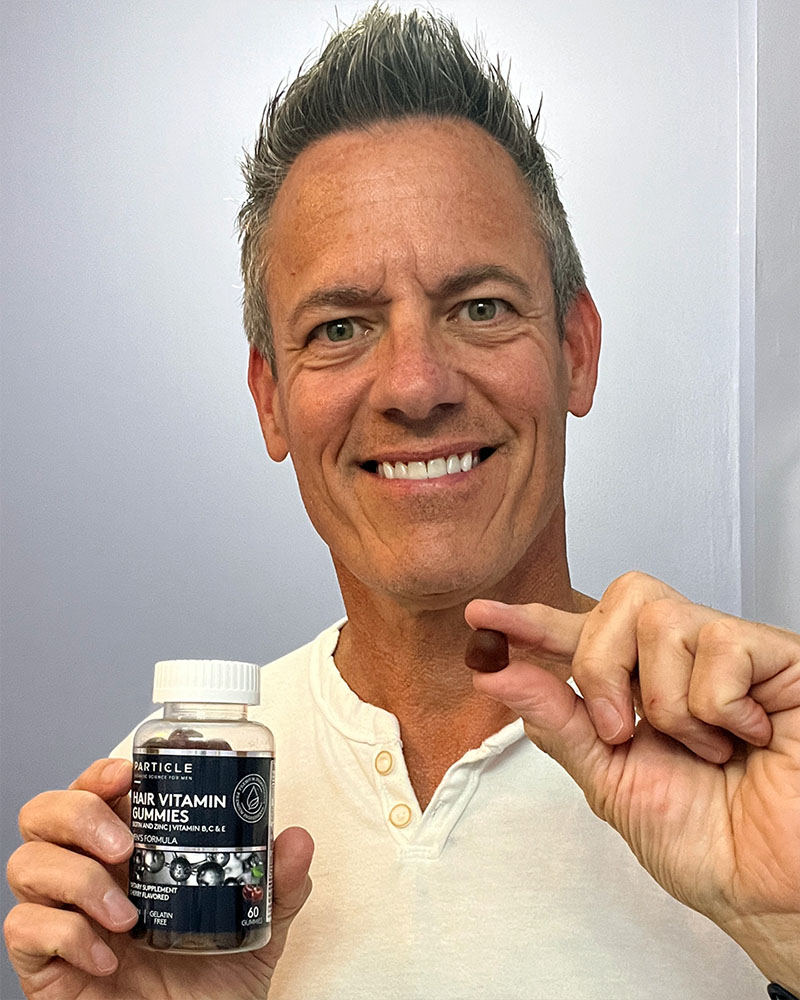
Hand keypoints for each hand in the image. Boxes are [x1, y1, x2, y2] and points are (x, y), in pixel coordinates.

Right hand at [4, 758, 312, 999]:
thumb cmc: (210, 983)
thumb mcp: (255, 926)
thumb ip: (278, 884)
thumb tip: (297, 840)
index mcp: (130, 851)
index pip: (94, 791)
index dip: (100, 773)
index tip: (128, 772)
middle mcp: (88, 875)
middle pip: (45, 813)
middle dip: (79, 814)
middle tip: (126, 845)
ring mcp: (61, 917)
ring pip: (27, 863)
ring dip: (77, 879)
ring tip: (127, 914)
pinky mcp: (43, 965)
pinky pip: (24, 929)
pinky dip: (67, 936)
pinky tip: (108, 958)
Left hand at [466, 571, 799, 992]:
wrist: (773, 889)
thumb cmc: (709, 844)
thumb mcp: (613, 783)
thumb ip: (558, 723)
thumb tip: (496, 674)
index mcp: (638, 688)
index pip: (578, 632)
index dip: (530, 620)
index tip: (480, 617)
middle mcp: (681, 660)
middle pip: (619, 601)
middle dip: (602, 668)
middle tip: (622, 730)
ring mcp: (730, 653)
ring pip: (660, 619)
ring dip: (667, 703)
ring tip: (705, 749)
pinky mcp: (777, 657)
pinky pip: (719, 645)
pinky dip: (719, 707)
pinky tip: (746, 735)